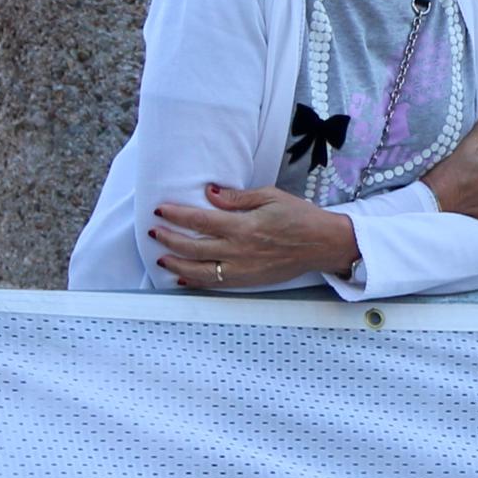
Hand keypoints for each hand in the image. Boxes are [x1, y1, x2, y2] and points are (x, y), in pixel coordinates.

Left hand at [149, 184, 363, 292]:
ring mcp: (241, 269)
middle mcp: (239, 250)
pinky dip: (194, 281)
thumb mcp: (270, 196)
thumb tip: (210, 193)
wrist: (322, 244)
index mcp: (244, 226)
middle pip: (193, 247)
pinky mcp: (247, 281)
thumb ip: (237, 198)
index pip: (200, 220)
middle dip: (169, 240)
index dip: (177, 215)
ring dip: (176, 264)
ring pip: (198, 271)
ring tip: (161, 257)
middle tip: (155, 232)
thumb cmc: (299, 217)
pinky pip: (214, 284)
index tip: (161, 210)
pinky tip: (182, 276)